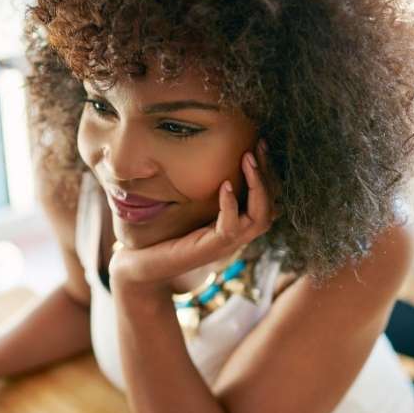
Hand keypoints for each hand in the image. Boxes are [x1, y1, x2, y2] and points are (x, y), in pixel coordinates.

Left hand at [108, 144, 276, 291]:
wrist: (142, 266)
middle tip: (258, 146)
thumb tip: (208, 158)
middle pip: (270, 208)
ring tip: (248, 160)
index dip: (268, 174)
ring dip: (258, 187)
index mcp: (235, 226)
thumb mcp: (190, 209)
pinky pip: (231, 228)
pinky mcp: (210, 249)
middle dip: (268, 175)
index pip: (267, 201)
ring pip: (260, 219)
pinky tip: (224, 185)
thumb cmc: (163, 235)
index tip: (259, 145)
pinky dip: (230, 205)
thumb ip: (205, 192)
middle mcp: (237, 237)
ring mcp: (225, 246)